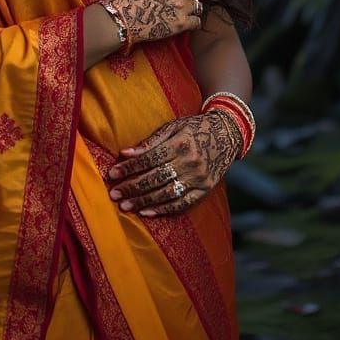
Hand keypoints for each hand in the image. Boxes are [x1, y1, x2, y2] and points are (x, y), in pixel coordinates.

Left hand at [104, 111, 241, 216]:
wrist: (228, 134)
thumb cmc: (195, 128)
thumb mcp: (174, 126)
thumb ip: (151, 141)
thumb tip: (126, 153)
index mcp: (181, 143)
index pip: (149, 159)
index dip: (129, 167)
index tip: (112, 174)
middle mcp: (190, 162)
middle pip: (156, 178)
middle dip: (132, 187)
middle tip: (114, 194)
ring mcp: (199, 178)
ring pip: (167, 194)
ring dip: (143, 202)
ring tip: (125, 206)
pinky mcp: (205, 189)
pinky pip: (183, 204)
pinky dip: (164, 210)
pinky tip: (147, 213)